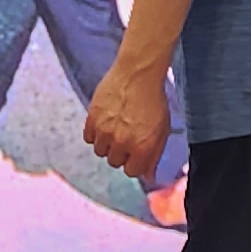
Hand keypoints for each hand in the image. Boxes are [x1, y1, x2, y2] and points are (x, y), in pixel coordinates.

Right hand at [84, 58, 170, 180]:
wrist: (137, 73)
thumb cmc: (153, 100)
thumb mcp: (162, 130)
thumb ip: (154, 156)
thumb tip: (149, 178)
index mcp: (142, 147)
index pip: (132, 172)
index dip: (134, 162)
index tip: (135, 152)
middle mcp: (122, 142)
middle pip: (114, 162)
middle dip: (121, 153)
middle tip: (126, 137)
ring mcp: (105, 131)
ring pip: (100, 151)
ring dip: (107, 144)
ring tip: (115, 128)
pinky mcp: (92, 119)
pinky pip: (88, 138)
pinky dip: (95, 134)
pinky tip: (104, 123)